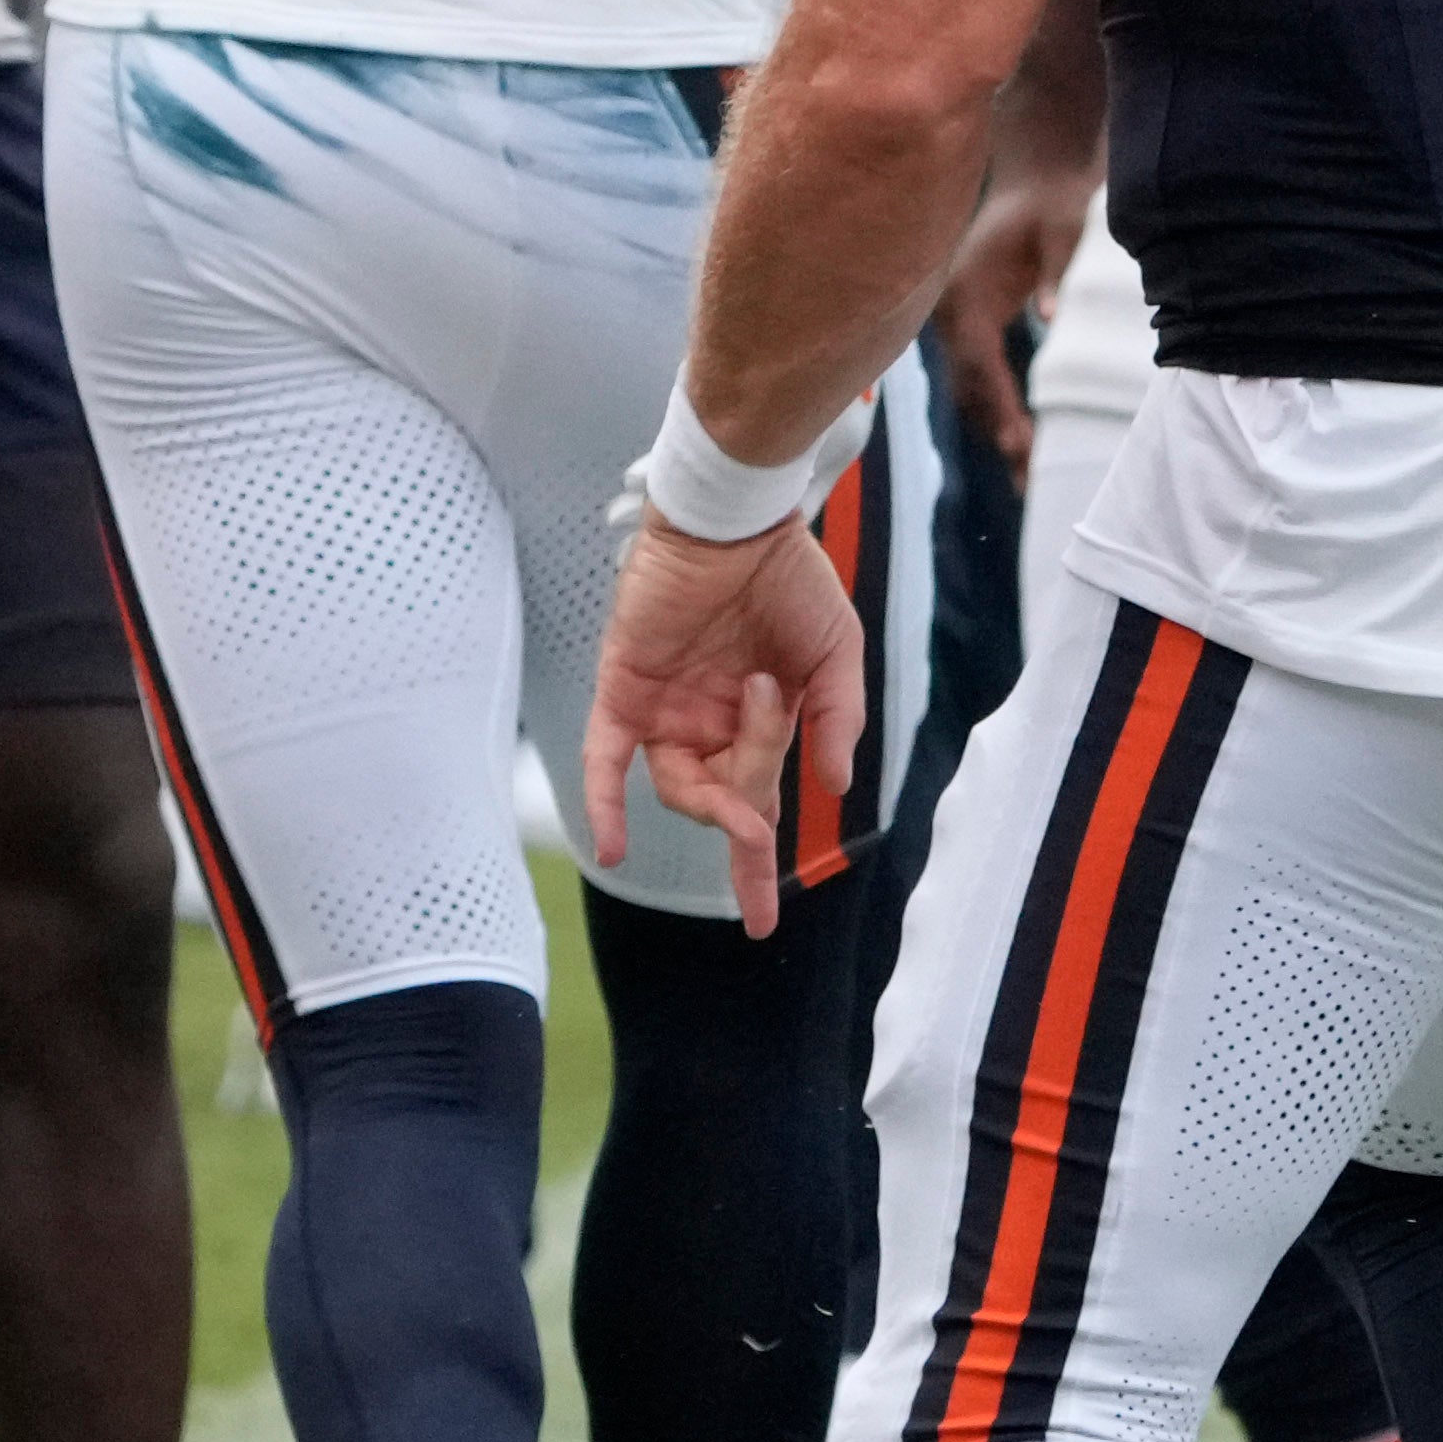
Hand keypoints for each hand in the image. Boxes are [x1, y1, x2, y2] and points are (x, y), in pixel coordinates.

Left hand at [583, 507, 867, 935]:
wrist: (737, 517)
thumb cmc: (789, 577)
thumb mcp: (835, 652)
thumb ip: (837, 719)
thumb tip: (835, 789)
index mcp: (757, 724)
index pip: (756, 810)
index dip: (757, 870)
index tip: (763, 923)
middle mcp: (707, 726)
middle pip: (728, 796)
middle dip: (757, 776)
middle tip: (777, 702)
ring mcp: (664, 710)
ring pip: (681, 785)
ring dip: (719, 770)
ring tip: (758, 691)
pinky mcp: (626, 690)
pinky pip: (606, 760)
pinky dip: (605, 804)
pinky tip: (612, 847)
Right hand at [932, 161, 1087, 482]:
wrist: (1037, 180)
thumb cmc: (1053, 203)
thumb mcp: (1063, 230)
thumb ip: (1055, 273)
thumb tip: (1050, 317)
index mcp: (965, 288)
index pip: (976, 357)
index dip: (995, 402)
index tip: (1017, 442)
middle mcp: (950, 309)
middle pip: (966, 382)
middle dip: (995, 428)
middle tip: (1026, 475)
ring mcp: (954, 318)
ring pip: (966, 386)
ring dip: (993, 426)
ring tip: (1026, 474)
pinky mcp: (968, 323)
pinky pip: (975, 374)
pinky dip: (993, 406)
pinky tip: (1017, 439)